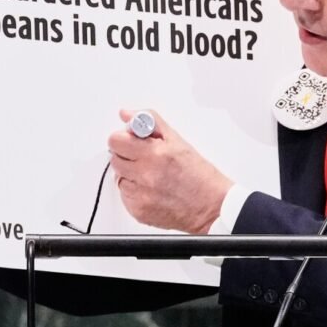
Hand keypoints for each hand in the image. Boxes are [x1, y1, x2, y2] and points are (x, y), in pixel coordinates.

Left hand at [108, 110, 232, 233]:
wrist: (211, 207)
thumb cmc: (199, 175)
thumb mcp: (177, 140)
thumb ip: (149, 123)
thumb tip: (127, 115)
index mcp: (155, 154)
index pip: (116, 140)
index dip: (123, 139)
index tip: (131, 141)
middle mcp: (145, 175)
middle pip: (115, 158)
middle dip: (127, 155)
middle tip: (144, 158)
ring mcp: (140, 195)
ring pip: (119, 178)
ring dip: (130, 175)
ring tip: (151, 176)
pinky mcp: (138, 211)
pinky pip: (125, 196)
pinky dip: (135, 192)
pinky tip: (152, 190)